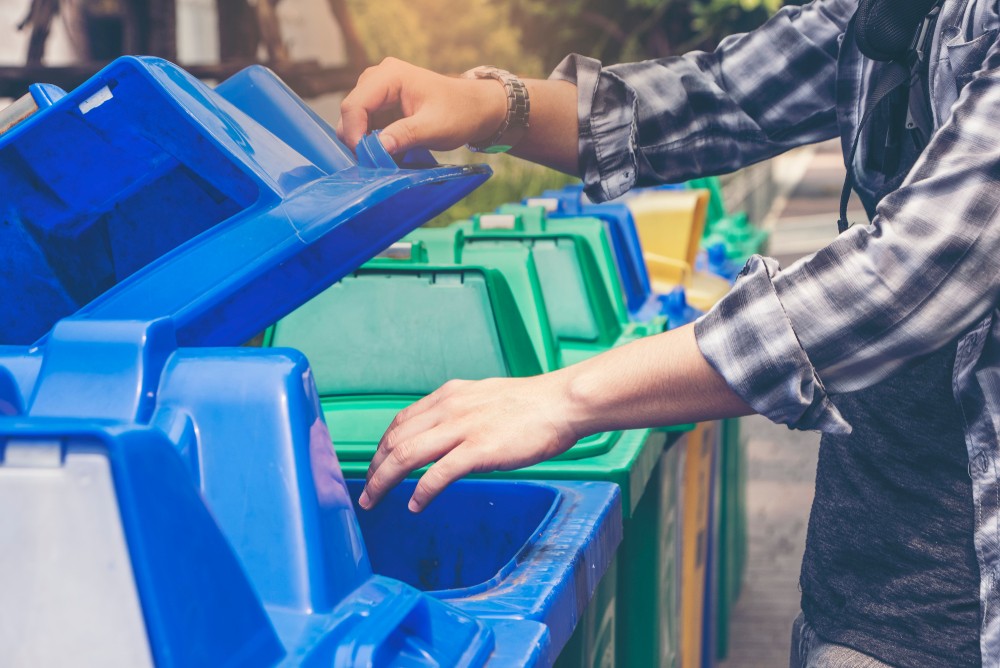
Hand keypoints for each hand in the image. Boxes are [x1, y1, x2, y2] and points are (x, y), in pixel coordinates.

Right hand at [336, 57, 506, 154]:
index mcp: (390, 75)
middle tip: (374, 163)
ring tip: (383, 160)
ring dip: (364, 142)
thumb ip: (405, 135)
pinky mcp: (381, 105)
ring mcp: (378, 91)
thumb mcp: (434, 127)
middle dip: (357, 139)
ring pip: (355, 120)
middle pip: (350, 111)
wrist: (475, 109)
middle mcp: (378, 78)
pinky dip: (372, 142)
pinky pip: (365, 125)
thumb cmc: (460, 113)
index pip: (355, 104)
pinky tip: (388, 154)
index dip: (354, 133)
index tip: (365, 158)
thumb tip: (378, 148)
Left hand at [359, 372, 583, 511]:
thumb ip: (461, 413)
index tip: (376, 465)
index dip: (382, 446)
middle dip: (375, 468)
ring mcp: (462, 428)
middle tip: (366, 491)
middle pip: (396, 440)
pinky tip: (415, 505)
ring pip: (406, 456)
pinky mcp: (479, 449)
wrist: (562, 402)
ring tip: (374, 501)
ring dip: (385, 481)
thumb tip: (446, 434)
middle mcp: (449, 408)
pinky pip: (438, 474)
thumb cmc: (532, 405)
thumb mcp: (485, 398)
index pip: (401, 421)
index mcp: (450, 395)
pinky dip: (421, 492)